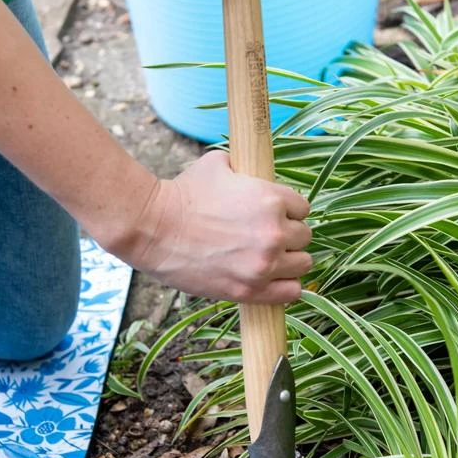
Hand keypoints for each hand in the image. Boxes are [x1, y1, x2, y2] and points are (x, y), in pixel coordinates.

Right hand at [130, 151, 311, 302]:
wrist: (153, 229)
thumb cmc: (182, 194)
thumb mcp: (217, 165)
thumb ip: (243, 169)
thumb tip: (249, 170)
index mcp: (271, 200)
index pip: (303, 208)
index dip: (288, 211)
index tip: (274, 216)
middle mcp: (274, 233)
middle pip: (305, 237)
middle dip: (288, 235)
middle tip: (266, 237)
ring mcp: (264, 264)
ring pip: (303, 264)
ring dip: (289, 261)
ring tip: (269, 258)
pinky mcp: (250, 290)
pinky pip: (291, 292)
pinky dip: (285, 286)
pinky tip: (271, 279)